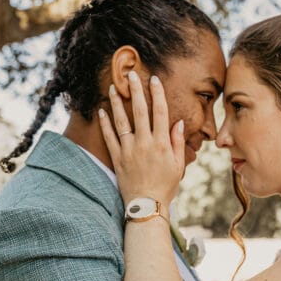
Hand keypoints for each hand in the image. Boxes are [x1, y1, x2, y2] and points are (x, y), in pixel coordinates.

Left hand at [98, 72, 184, 206]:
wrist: (147, 206)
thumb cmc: (166, 186)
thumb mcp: (178, 164)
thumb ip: (176, 141)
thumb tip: (178, 122)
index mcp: (161, 143)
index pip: (160, 112)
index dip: (157, 94)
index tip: (154, 79)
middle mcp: (145, 143)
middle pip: (139, 111)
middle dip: (135, 91)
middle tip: (131, 74)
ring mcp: (129, 150)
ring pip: (121, 121)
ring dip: (116, 102)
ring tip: (113, 87)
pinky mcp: (117, 158)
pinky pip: (109, 137)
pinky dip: (105, 124)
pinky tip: (102, 111)